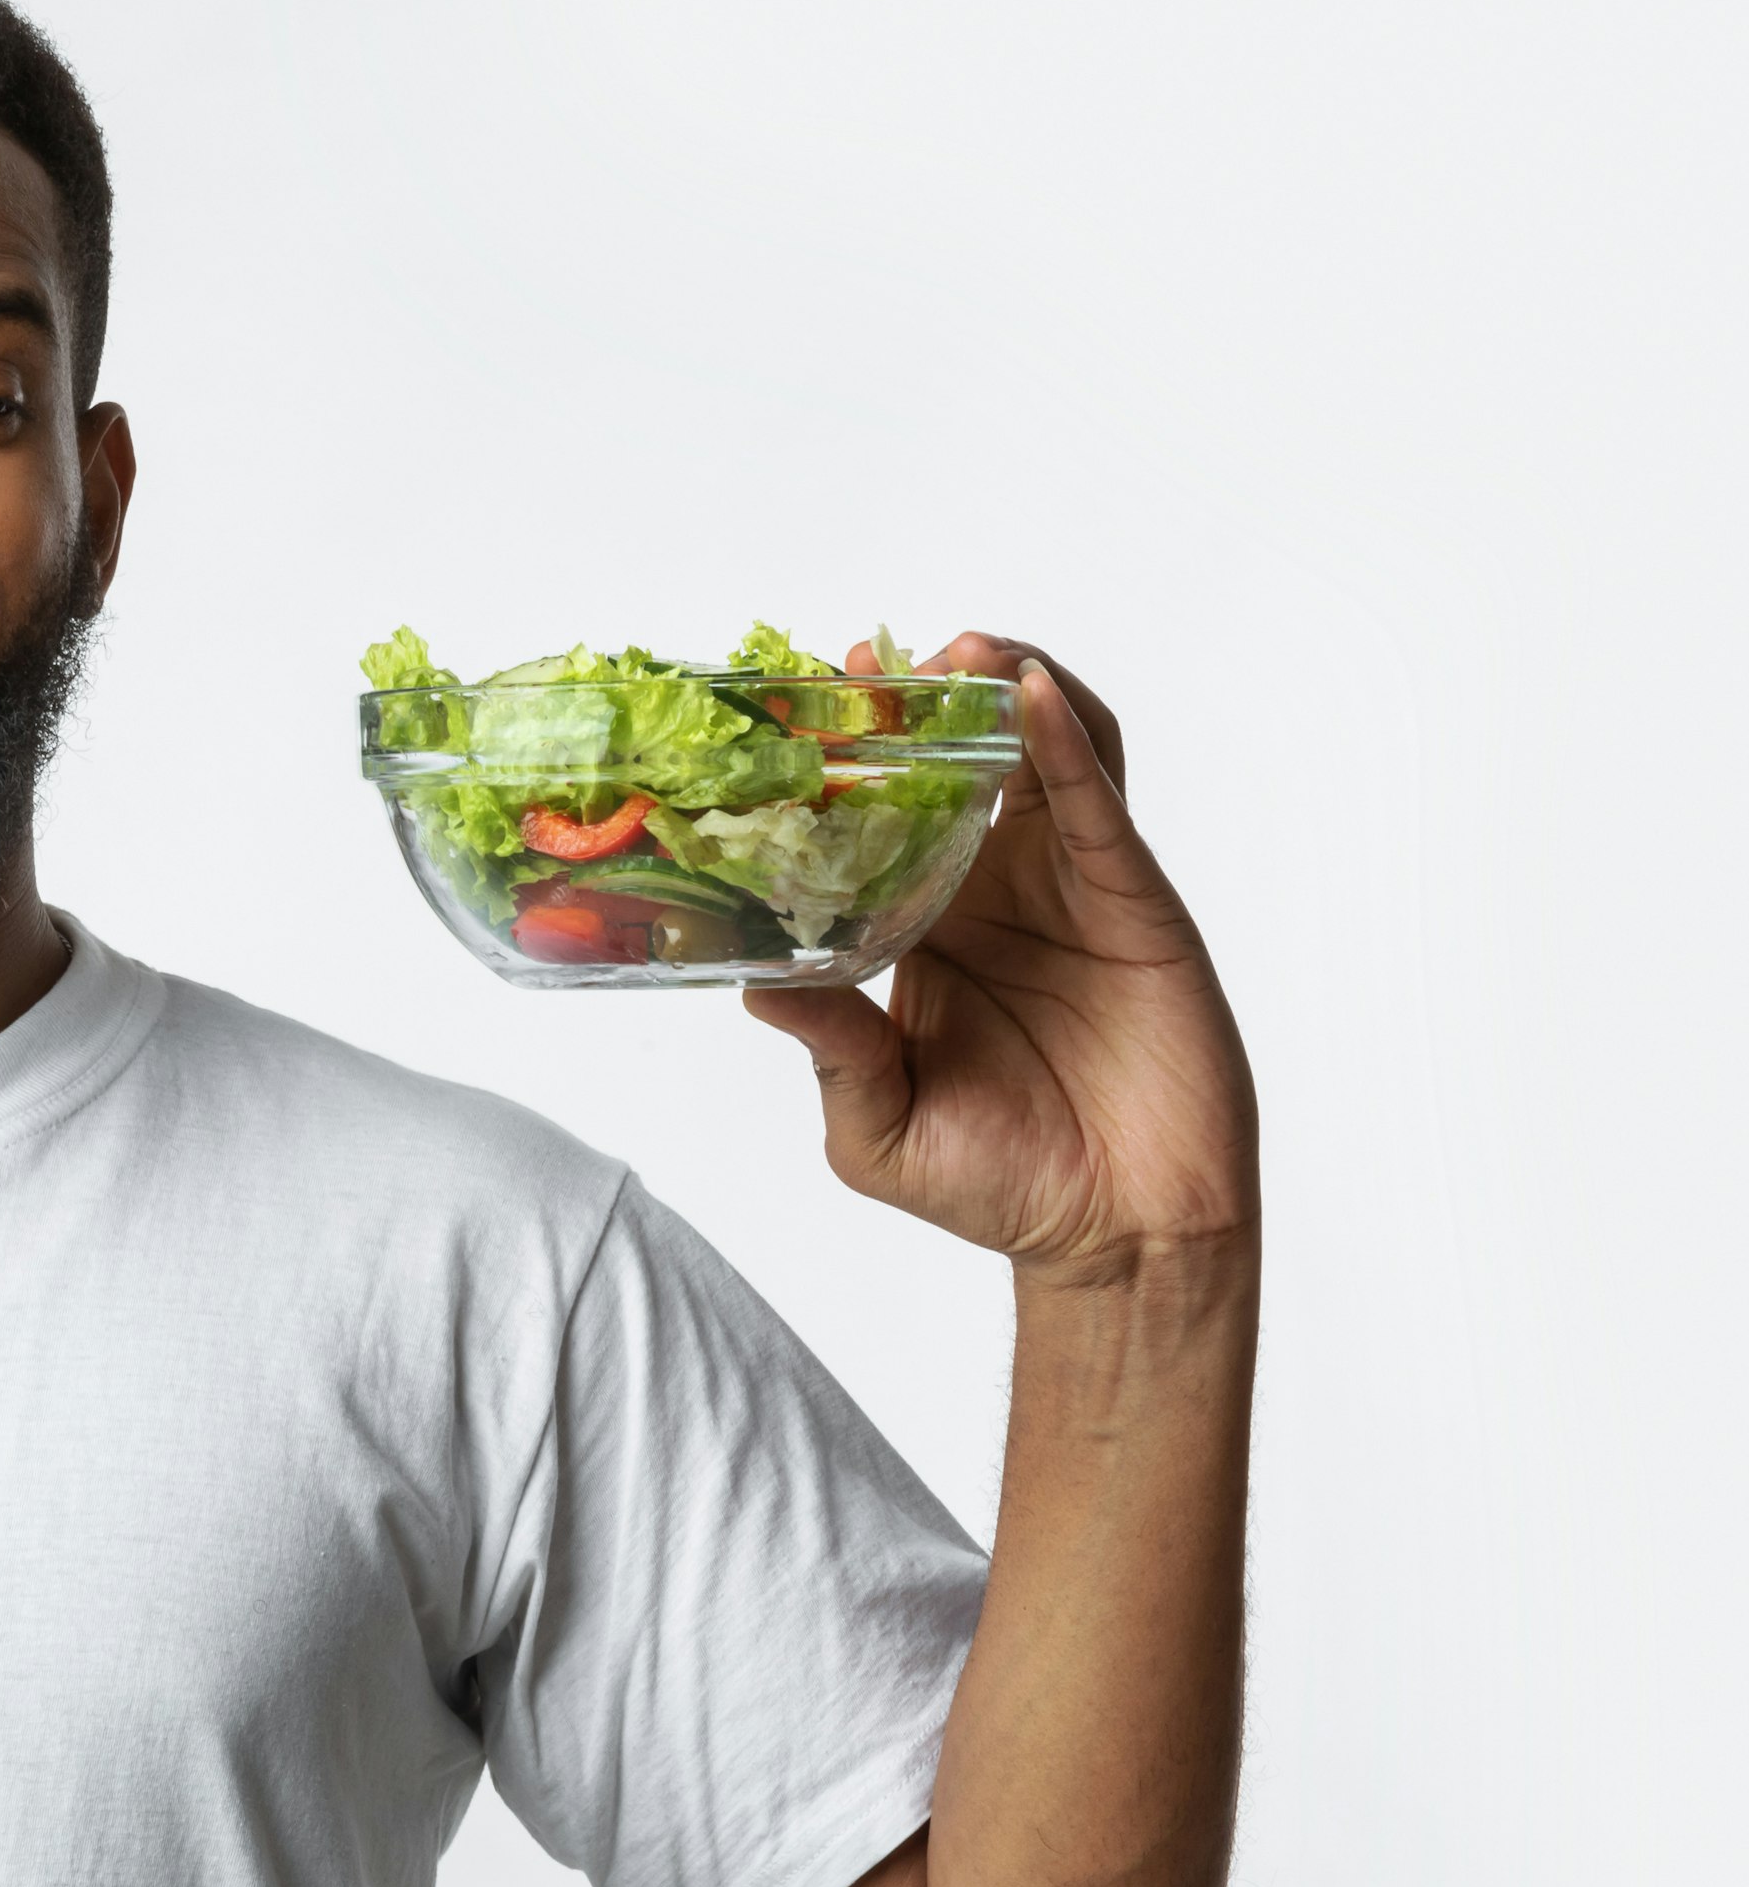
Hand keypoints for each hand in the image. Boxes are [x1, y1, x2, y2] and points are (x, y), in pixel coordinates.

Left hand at [745, 635, 1257, 1282]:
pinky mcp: (1133, 903)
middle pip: (958, 762)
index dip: (843, 762)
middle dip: (920, 699)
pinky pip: (1101, 803)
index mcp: (921, 931)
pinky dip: (1069, 741)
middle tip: (866, 658)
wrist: (1119, 1238)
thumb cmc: (999, 1185)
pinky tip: (1034, 698)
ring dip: (1003, 688)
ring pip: (1040, 754)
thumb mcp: (878, 1125)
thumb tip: (753, 986)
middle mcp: (993, 894)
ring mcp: (1068, 889)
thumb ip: (830, 1050)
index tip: (791, 710)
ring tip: (960, 648)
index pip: (877, 820)